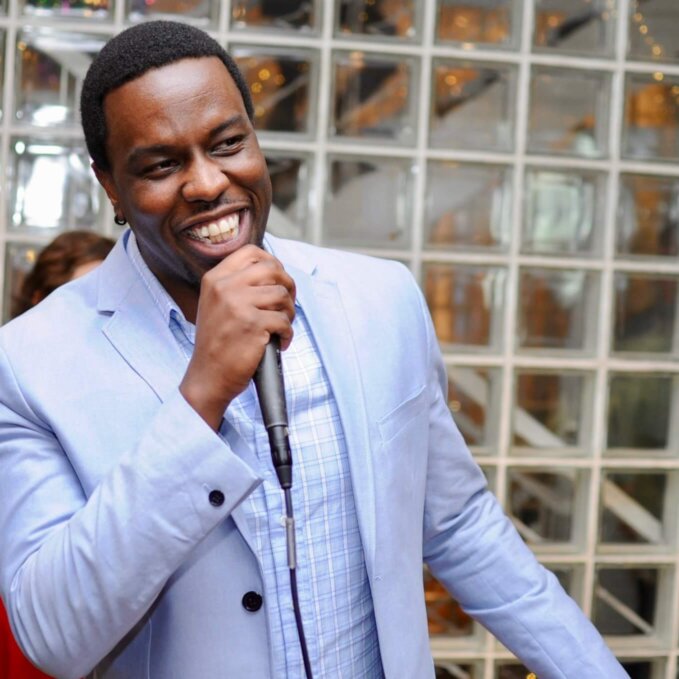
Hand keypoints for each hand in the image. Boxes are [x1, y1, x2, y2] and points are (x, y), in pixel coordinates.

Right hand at [179, 245, 294, 429]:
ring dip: (289, 312)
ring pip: (282, 295)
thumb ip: (237, 285)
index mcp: (215, 279)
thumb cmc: (218, 343)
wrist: (208, 376)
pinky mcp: (252, 324)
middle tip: (286, 304)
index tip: (278, 280)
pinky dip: (287, 333)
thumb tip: (274, 271)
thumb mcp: (216, 304)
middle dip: (288, 286)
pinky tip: (280, 342)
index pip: (251, 253)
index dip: (272, 263)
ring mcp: (238, 304)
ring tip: (281, 327)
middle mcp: (225, 287)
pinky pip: (284, 321)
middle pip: (272, 269)